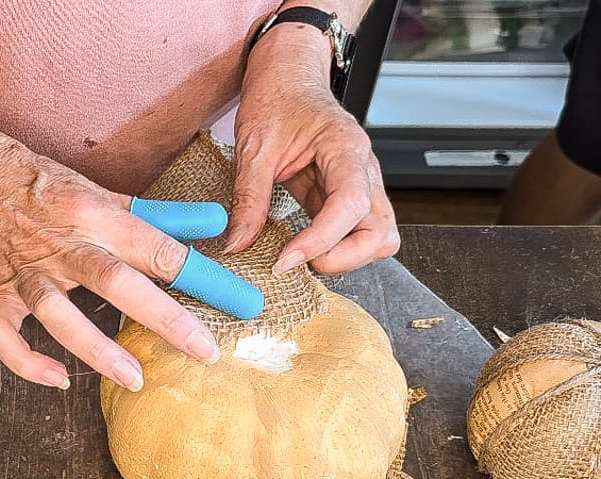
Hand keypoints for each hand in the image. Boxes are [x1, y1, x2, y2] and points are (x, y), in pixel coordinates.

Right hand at [0, 122, 219, 389]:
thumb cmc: (32, 178)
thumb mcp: (94, 187)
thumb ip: (152, 213)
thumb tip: (209, 223)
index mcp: (91, 212)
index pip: (157, 247)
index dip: (203, 277)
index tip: (240, 303)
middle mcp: (60, 243)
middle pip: (117, 282)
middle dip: (166, 319)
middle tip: (204, 351)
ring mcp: (23, 272)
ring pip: (60, 315)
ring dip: (98, 350)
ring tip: (136, 379)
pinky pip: (5, 338)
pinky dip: (28, 364)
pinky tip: (59, 381)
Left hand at [227, 31, 398, 274]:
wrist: (287, 77)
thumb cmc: (277, 99)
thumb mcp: (255, 147)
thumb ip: (248, 198)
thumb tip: (237, 243)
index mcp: (345, 148)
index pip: (351, 205)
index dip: (320, 240)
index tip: (286, 259)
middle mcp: (363, 170)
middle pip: (380, 232)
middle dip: (344, 258)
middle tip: (299, 261)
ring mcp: (361, 186)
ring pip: (379, 237)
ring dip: (347, 258)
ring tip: (304, 256)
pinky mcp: (347, 198)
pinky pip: (358, 234)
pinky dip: (338, 249)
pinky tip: (306, 248)